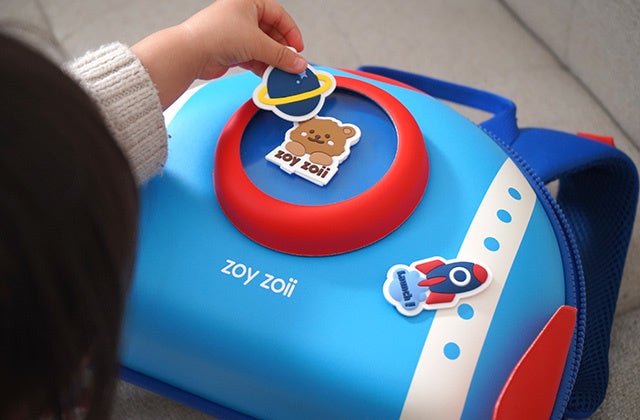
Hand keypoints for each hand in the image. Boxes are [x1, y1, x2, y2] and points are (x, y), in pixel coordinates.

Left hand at [181, 0, 305, 77]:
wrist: (190, 54)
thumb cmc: (214, 35)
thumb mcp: (257, 43)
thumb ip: (281, 55)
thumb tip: (298, 62)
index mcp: (248, 2)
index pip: (279, 15)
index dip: (291, 32)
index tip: (298, 49)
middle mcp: (241, 15)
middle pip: (271, 33)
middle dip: (282, 50)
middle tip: (291, 63)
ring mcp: (235, 33)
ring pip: (262, 47)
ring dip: (272, 60)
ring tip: (281, 72)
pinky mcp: (231, 50)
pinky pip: (253, 57)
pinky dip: (262, 66)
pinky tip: (269, 76)